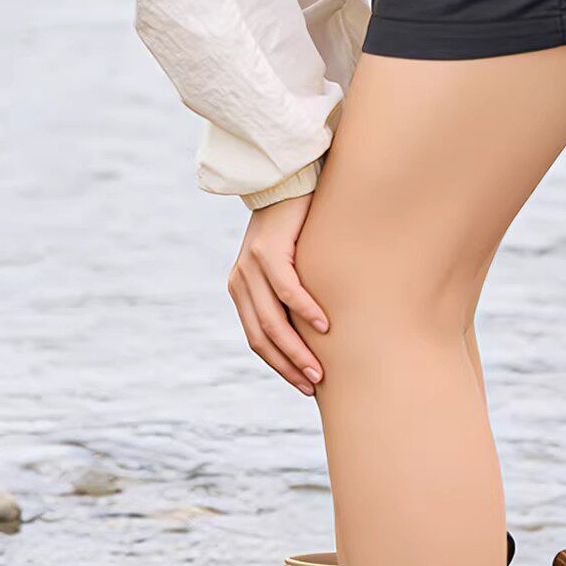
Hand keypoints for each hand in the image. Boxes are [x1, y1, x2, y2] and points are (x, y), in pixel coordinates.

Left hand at [228, 193, 328, 392]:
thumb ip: (291, 296)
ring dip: (297, 348)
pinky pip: (287, 290)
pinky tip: (324, 325)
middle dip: (289, 366)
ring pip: (273, 321)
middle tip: (314, 385)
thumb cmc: (297, 228)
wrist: (287, 181)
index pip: (258, 339)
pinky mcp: (267, 252)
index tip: (303, 384)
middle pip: (262, 337)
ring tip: (319, 368)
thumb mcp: (289, 267)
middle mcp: (240, 282)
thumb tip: (318, 332)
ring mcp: (250, 268)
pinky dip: (306, 310)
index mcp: (242, 291)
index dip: (280, 365)